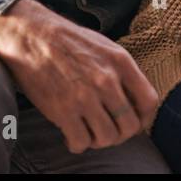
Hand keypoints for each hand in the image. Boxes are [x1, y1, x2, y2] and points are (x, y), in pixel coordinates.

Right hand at [0, 0, 159, 153]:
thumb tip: (134, 98)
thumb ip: (122, 71)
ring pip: (107, 138)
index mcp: (121, 63)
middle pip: (130, 126)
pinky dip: (79, 144)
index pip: (149, 102)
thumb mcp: (106, 47)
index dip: (145, 119)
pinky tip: (73, 136)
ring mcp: (85, 97)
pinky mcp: (62, 110)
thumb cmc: (68, 40)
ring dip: (100, 141)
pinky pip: (81, 141)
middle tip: (110, 131)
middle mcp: (107, 81)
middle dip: (122, 134)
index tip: (137, 123)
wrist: (31, 36)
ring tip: (91, 132)